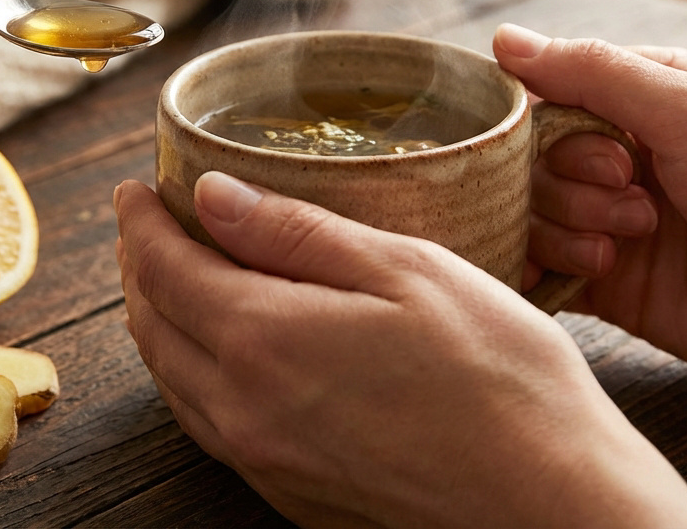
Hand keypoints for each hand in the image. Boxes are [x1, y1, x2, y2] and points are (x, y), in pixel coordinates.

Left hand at [116, 174, 686, 527]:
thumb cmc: (500, 377)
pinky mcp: (291, 493)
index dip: (141, 222)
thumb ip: (297, 233)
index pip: (164, 268)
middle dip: (140, 267)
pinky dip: (193, 373)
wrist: (550, 503)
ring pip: (174, 380)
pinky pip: (209, 423)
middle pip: (154, 326)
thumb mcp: (407, 271)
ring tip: (176, 278)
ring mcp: (264, 460)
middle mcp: (243, 408)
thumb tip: (211, 195)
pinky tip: (225, 353)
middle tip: (150, 225)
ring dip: (161, 322)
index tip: (136, 189)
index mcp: (263, 339)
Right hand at [494, 23, 686, 396]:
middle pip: (532, 160)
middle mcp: (623, 157)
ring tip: (633, 243)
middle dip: (570, 184)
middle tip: (636, 199)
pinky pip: (539, 270)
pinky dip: (543, 270)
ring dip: (571, 229)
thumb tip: (503, 39)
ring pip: (532, 214)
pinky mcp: (611, 286)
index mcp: (644, 99)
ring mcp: (613, 222)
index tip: (609, 153)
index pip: (547, 95)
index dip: (549, 125)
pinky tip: (589, 273)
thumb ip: (594, 72)